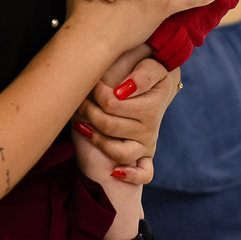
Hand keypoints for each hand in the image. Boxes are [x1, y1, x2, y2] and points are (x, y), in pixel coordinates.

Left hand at [75, 57, 176, 172]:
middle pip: (109, 126)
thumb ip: (143, 74)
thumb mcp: (152, 65)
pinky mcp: (146, 155)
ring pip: (119, 152)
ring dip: (96, 138)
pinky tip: (115, 171)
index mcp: (152, 106)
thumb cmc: (150, 73)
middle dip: (89, 111)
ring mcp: (147, 143)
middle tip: (81, 100)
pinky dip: (131, 175)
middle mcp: (150, 128)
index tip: (91, 84)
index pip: (113, 105)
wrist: (160, 85)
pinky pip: (145, 173)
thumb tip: (122, 92)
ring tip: (83, 124)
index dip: (97, 93)